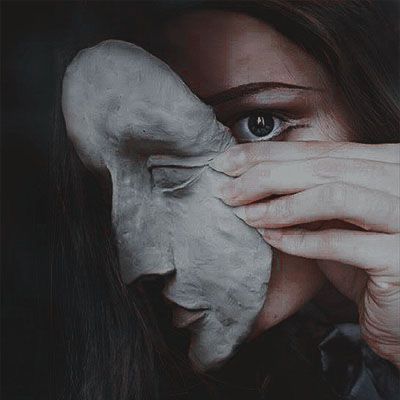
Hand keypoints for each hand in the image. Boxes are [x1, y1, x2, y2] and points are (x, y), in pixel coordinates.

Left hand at [211, 141, 399, 367]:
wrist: (398, 311)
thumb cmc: (364, 261)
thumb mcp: (335, 218)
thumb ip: (307, 192)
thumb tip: (251, 175)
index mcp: (388, 165)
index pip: (320, 149)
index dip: (269, 153)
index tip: (229, 161)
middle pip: (323, 166)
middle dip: (265, 176)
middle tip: (227, 189)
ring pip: (333, 195)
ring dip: (280, 205)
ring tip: (245, 214)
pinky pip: (339, 242)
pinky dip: (298, 240)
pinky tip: (270, 238)